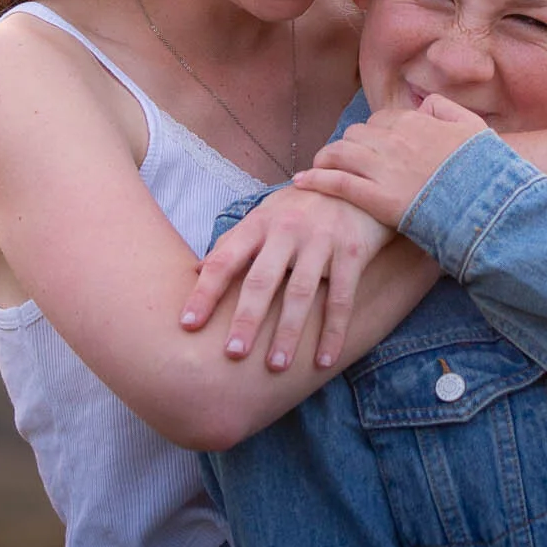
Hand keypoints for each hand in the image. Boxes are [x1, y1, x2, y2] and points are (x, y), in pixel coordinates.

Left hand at [179, 187, 398, 370]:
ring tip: (275, 366)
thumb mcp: (265, 214)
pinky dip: (333, 332)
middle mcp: (286, 230)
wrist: (358, 179)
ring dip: (288, 332)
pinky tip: (324, 362)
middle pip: (261, 280)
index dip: (205, 292)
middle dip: (245, 318)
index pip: (224, 260)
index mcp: (258, 224)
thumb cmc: (301, 205)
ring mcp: (321, 240)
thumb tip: (195, 270)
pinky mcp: (352, 251)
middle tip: (232, 354)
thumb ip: (233, 242)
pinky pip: (342, 298)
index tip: (187, 324)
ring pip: (301, 292)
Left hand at [292, 93, 488, 227]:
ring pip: (340, 154)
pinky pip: (336, 182)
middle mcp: (394, 141)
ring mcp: (383, 169)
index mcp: (414, 122)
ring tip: (320, 168)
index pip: (380, 120)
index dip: (372, 133)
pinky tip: (302, 181)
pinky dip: (315, 180)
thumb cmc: (485, 170)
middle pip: (355, 135)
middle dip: (348, 146)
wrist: (489, 204)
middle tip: (344, 159)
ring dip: (327, 159)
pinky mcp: (376, 198)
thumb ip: (446, 107)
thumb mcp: (473, 127)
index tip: (370, 145)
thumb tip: (424, 104)